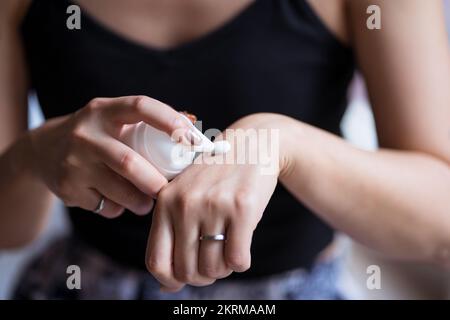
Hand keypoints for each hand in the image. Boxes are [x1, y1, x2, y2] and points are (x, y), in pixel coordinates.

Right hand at [28, 96, 196, 217]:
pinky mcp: (67, 187)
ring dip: (141, 201)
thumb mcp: (112, 119)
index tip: (192, 138)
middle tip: (167, 190)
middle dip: (154, 182)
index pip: (141, 107)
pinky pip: (105, 205)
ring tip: (148, 202)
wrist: (43, 150)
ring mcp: (73, 162)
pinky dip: (119, 208)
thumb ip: (146, 122)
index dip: (169, 120)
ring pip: (119, 190)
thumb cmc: (96, 135)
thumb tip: (193, 124)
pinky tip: (118, 202)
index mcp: (104, 110)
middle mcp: (85, 134)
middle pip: (128, 162)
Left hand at [146, 114, 286, 290]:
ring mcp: (213, 204)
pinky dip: (241, 262)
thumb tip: (165, 287)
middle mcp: (185, 203)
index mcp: (165, 202)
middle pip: (187, 271)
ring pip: (214, 268)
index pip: (156, 261)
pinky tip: (242, 248)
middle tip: (214, 263)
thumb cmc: (217, 178)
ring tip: (228, 252)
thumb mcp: (187, 197)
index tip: (186, 277)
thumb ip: (174, 236)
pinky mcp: (242, 206)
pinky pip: (238, 259)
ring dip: (223, 269)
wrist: (252, 143)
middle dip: (204, 276)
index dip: (171, 280)